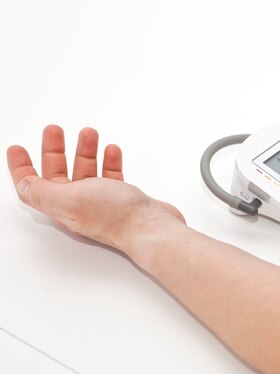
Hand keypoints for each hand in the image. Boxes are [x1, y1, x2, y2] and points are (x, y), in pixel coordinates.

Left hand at [7, 125, 184, 252]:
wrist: (153, 228)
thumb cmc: (116, 216)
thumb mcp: (70, 198)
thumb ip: (43, 192)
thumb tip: (24, 186)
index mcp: (62, 208)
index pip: (33, 188)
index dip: (21, 168)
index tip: (17, 148)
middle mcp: (80, 206)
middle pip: (59, 175)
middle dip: (54, 151)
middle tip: (54, 131)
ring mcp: (102, 202)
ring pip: (86, 172)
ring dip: (84, 152)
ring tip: (88, 133)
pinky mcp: (123, 199)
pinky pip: (111, 176)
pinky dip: (109, 162)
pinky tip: (111, 151)